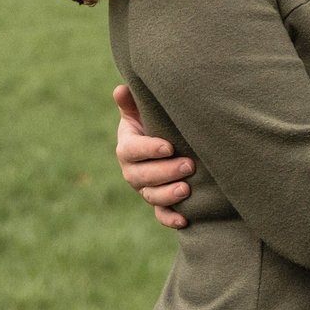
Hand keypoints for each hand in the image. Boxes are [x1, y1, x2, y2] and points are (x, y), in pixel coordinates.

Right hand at [115, 84, 193, 229]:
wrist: (167, 143)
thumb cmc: (154, 121)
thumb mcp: (142, 111)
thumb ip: (132, 102)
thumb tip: (121, 89)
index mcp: (127, 147)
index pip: (131, 150)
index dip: (148, 150)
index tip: (168, 147)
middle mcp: (133, 171)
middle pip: (142, 176)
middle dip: (165, 172)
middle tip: (188, 165)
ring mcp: (145, 188)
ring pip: (151, 196)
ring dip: (168, 195)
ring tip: (187, 189)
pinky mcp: (158, 202)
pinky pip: (161, 214)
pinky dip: (170, 218)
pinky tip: (185, 219)